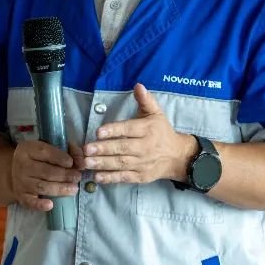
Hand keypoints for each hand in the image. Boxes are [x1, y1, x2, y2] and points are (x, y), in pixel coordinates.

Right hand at [11, 140, 80, 211]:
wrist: (15, 169)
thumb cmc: (39, 157)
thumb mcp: (50, 146)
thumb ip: (69, 150)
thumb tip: (82, 162)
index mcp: (28, 149)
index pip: (45, 152)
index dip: (60, 158)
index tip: (71, 162)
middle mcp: (22, 165)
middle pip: (45, 171)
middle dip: (64, 175)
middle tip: (77, 177)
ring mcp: (21, 181)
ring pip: (41, 186)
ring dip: (59, 188)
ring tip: (74, 189)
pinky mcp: (21, 195)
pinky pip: (30, 201)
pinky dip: (40, 204)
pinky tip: (51, 205)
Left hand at [82, 83, 196, 183]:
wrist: (177, 156)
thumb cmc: (162, 132)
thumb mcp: (156, 113)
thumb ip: (145, 100)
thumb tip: (138, 85)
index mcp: (148, 129)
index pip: (129, 129)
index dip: (114, 130)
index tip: (99, 132)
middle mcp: (145, 147)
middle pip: (123, 148)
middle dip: (103, 149)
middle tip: (86, 149)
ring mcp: (143, 163)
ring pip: (121, 163)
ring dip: (103, 163)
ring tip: (87, 163)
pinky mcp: (141, 177)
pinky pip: (124, 177)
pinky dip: (111, 178)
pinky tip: (97, 177)